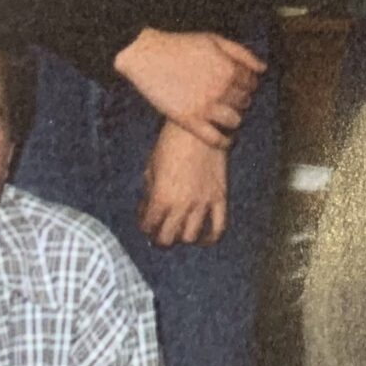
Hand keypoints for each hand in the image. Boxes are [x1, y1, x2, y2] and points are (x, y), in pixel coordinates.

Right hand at [114, 29, 264, 148]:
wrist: (147, 54)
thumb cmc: (181, 45)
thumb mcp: (215, 40)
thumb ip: (242, 54)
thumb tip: (263, 69)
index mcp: (230, 69)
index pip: (252, 83)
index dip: (248, 84)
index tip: (241, 86)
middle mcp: (222, 89)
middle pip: (245, 102)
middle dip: (241, 100)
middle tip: (231, 99)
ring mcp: (206, 106)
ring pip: (234, 121)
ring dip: (234, 119)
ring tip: (227, 116)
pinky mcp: (189, 120)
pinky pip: (215, 138)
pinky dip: (224, 142)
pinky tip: (226, 140)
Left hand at [139, 121, 228, 246]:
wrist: (201, 126)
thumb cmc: (171, 142)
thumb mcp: (151, 166)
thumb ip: (149, 191)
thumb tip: (148, 208)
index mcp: (161, 197)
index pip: (148, 226)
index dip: (145, 226)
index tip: (146, 221)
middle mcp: (181, 205)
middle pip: (168, 239)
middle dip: (161, 237)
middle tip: (161, 231)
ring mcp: (203, 203)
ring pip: (191, 237)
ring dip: (183, 237)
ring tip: (180, 230)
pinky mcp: (220, 197)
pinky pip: (218, 227)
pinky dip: (211, 237)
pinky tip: (203, 237)